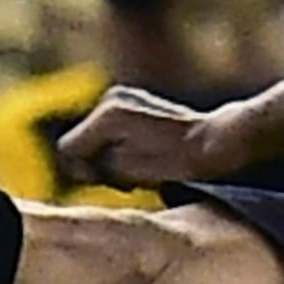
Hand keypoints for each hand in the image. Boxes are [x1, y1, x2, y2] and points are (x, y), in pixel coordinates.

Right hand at [54, 86, 252, 188]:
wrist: (215, 142)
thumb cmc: (178, 161)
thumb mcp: (129, 172)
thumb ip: (96, 168)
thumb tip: (77, 168)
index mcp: (108, 114)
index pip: (68, 149)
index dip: (80, 173)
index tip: (105, 186)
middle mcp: (112, 99)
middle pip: (79, 141)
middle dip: (94, 165)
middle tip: (124, 183)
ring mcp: (124, 97)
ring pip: (94, 137)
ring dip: (107, 158)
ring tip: (136, 173)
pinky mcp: (134, 102)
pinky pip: (109, 130)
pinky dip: (118, 147)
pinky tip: (140, 159)